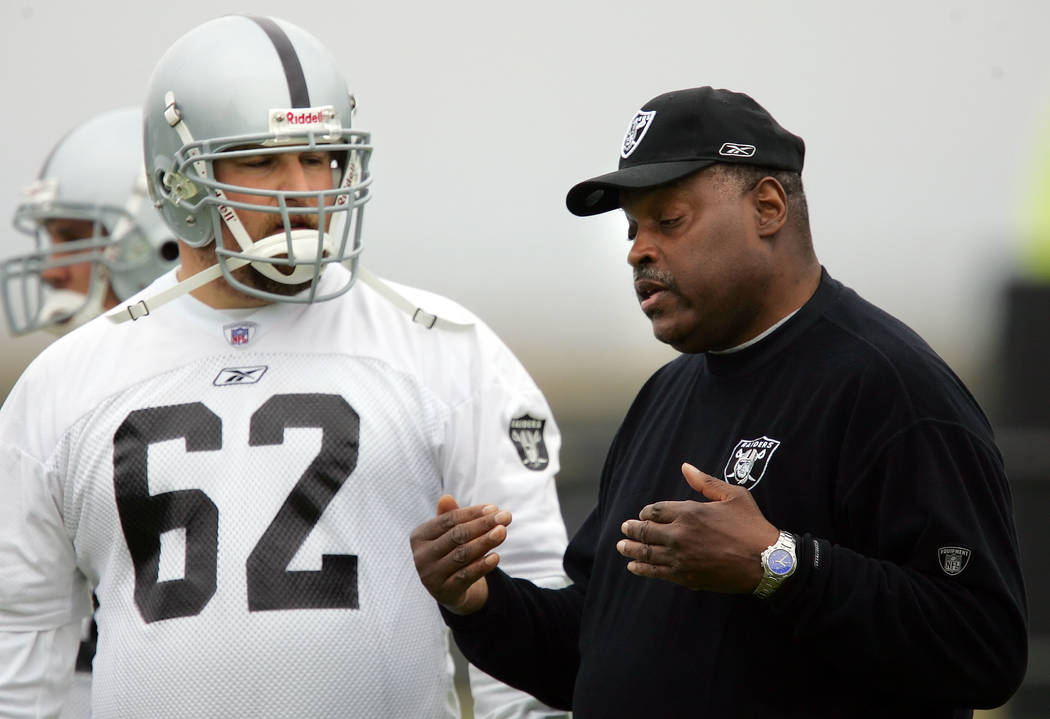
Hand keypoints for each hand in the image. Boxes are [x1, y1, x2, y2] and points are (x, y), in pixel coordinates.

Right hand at [410, 494, 511, 614]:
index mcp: (419, 536)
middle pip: (456, 535)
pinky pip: (466, 576)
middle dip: (483, 525)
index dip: (472, 513)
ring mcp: (430, 576)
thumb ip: (450, 517)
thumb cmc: (451, 552)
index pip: (449, 520)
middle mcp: (421, 556)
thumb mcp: (449, 534)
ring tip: (503, 532)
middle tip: (505, 517)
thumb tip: (446, 498)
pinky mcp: (444, 592)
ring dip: (485, 542)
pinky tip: (496, 557)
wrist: (450, 590)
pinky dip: (481, 566)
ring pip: (462, 555)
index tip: (495, 508)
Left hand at [617, 463, 779, 592]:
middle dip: (632, 529)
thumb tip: (685, 467)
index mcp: (689, 512)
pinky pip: (656, 572)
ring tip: (622, 546)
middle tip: (624, 528)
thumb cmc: (752, 526)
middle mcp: (679, 534)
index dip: (646, 513)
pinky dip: (642, 569)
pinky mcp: (685, 576)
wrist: (766, 562)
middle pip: (646, 531)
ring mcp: (680, 557)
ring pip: (647, 552)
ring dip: (631, 549)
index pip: (655, 510)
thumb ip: (706, 482)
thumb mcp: (733, 496)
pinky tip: (633, 567)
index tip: (643, 515)